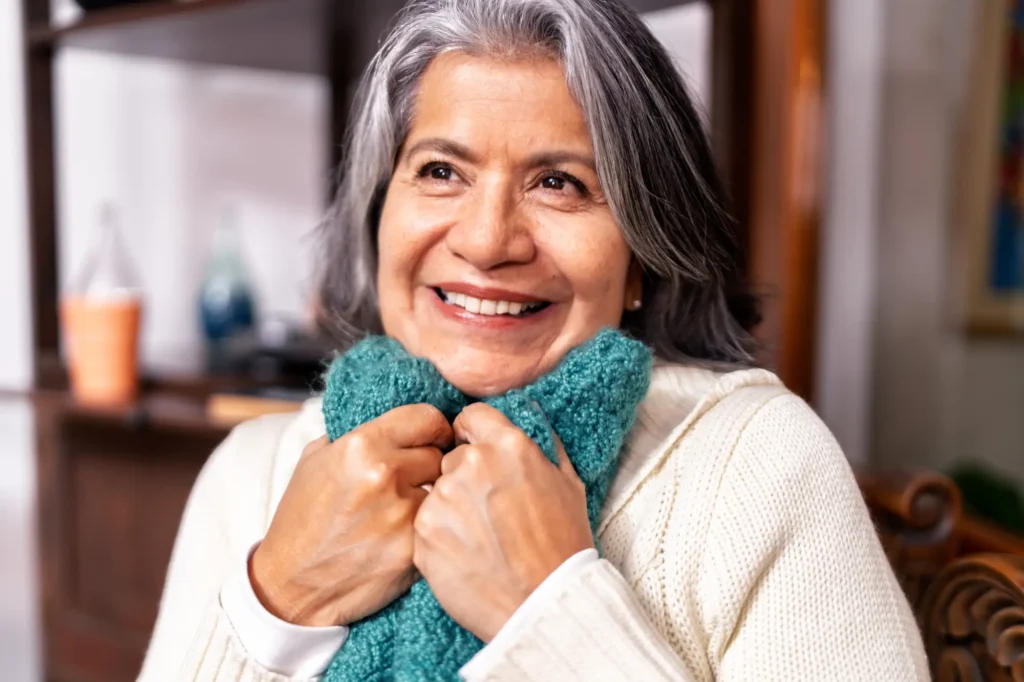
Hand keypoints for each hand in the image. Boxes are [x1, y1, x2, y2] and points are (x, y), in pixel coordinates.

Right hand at [250, 404, 452, 626]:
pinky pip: (436, 525)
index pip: (425, 417)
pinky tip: (403, 536)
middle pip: (439, 455)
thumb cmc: (303, 519)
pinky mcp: (413, 550)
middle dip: (429, 466)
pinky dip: (425, 529)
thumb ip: (355, 432)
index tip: (433, 437)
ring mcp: (401, 514)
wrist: (291, 584)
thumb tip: (394, 418)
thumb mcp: (316, 460)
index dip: (433, 427)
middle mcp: (383, 475)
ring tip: (402, 512)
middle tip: (413, 481)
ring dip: (429, 499)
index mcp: (360, 446)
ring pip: (442, 492)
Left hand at [413, 403, 593, 641]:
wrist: (543, 603)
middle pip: (452, 458)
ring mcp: (442, 499)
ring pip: (437, 492)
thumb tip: (530, 415)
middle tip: (489, 511)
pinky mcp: (424, 533)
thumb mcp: (568, 483)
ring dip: (452, 509)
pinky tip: (467, 555)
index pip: (470, 417)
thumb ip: (544, 444)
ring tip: (481, 539)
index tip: (480, 456)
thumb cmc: (562, 545)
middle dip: (466, 478)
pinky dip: (441, 537)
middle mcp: (470, 464)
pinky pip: (426, 524)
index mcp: (507, 445)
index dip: (474, 435)